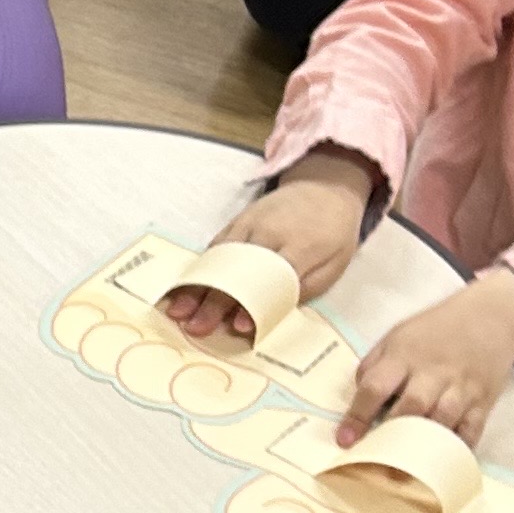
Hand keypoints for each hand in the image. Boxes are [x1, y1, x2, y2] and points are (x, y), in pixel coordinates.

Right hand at [164, 165, 367, 337]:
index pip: (271, 277)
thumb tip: (274, 310)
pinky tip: (182, 288)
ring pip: (219, 259)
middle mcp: (269, 233)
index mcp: (301, 245)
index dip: (254, 303)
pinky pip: (215, 247)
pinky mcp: (236, 221)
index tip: (239, 326)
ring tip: (178, 311)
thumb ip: (308, 287)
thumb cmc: (333, 231)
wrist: (325, 185)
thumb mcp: (335, 262)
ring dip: (197, 286)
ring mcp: (248, 224)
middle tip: (196, 328)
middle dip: (214, 301)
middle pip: (237, 271)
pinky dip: (199, 270)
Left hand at [338, 270, 513, 445]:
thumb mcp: (397, 336)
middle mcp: (433, 373)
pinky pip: (471, 430)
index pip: (376, 387)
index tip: (344, 440)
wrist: (492, 318)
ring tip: (405, 468)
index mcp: (404, 355)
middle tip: (376, 459)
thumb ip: (374, 365)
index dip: (358, 416)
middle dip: (392, 434)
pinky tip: (442, 462)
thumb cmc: (435, 330)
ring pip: (442, 420)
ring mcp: (461, 388)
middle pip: (412, 406)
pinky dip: (457, 448)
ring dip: (423, 444)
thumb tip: (357, 397)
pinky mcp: (483, 401)